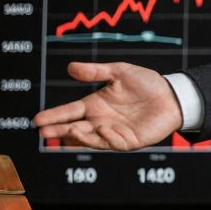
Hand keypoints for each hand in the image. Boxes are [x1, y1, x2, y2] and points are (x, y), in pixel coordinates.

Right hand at [33, 62, 182, 150]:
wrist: (172, 95)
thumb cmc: (146, 83)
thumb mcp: (119, 72)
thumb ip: (96, 71)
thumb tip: (71, 67)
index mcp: (95, 105)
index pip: (69, 111)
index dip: (54, 116)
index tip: (37, 119)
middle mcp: (101, 121)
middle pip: (75, 129)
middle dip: (59, 131)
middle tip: (44, 132)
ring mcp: (114, 133)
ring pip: (92, 139)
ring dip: (81, 136)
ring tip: (71, 130)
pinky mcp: (130, 141)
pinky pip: (114, 142)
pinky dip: (107, 137)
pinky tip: (103, 128)